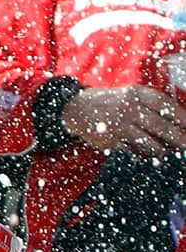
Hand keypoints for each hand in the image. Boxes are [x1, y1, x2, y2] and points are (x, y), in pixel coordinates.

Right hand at [62, 85, 185, 158]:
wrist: (75, 109)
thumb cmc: (111, 102)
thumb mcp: (129, 95)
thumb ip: (151, 105)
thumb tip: (180, 125)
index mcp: (134, 94)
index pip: (164, 105)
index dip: (182, 117)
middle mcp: (126, 107)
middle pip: (161, 126)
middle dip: (179, 139)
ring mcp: (117, 125)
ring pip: (150, 143)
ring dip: (163, 151)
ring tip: (169, 154)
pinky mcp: (109, 141)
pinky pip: (135, 153)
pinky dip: (145, 157)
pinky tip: (150, 158)